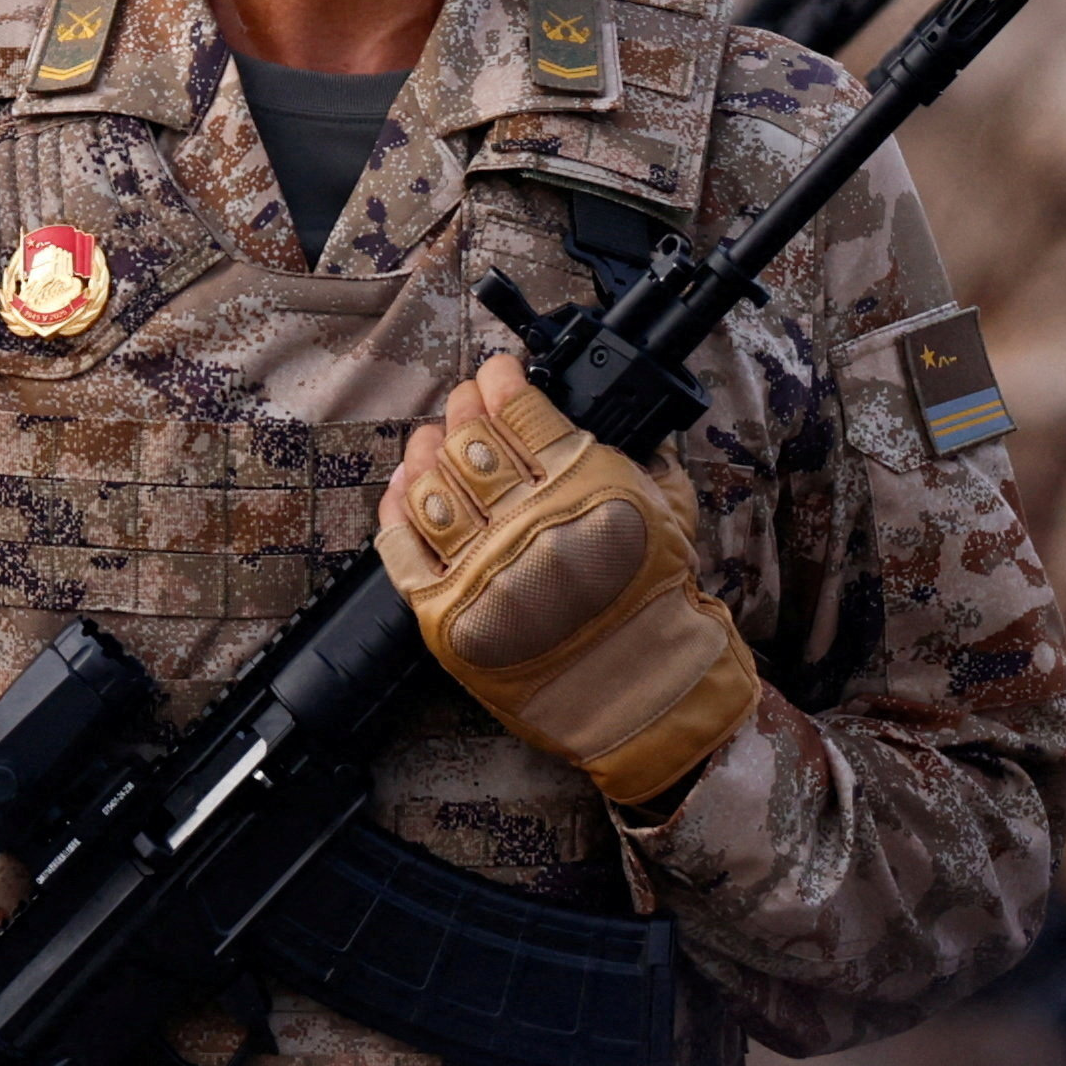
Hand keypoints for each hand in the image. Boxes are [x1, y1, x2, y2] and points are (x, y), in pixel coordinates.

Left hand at [377, 353, 758, 806]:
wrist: (642, 691)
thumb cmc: (656, 601)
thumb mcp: (669, 508)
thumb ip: (639, 454)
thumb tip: (605, 413)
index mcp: (578, 486)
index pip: (518, 409)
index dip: (500, 380)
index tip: (499, 373)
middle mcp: (521, 522)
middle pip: (466, 441)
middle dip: (463, 408)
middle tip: (466, 402)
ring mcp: (477, 569)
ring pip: (426, 487)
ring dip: (425, 452)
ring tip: (432, 441)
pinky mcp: (444, 613)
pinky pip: (400, 547)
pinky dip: (396, 509)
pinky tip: (405, 488)